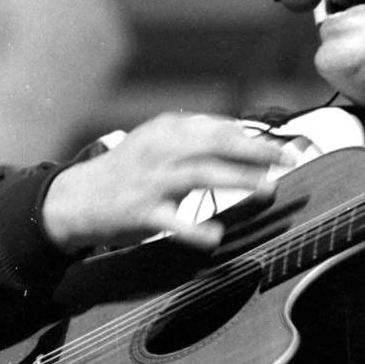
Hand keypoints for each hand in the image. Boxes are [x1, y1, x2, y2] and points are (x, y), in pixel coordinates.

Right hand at [42, 113, 295, 253]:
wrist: (76, 197)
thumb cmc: (128, 169)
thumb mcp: (157, 141)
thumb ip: (195, 138)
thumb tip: (243, 135)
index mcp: (168, 130)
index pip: (219, 128)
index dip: (254, 136)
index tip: (281, 145)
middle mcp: (161, 150)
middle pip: (217, 144)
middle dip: (256, 151)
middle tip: (288, 159)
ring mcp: (152, 181)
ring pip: (202, 175)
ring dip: (239, 180)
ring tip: (268, 187)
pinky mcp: (142, 213)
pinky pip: (174, 222)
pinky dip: (197, 230)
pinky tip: (217, 236)